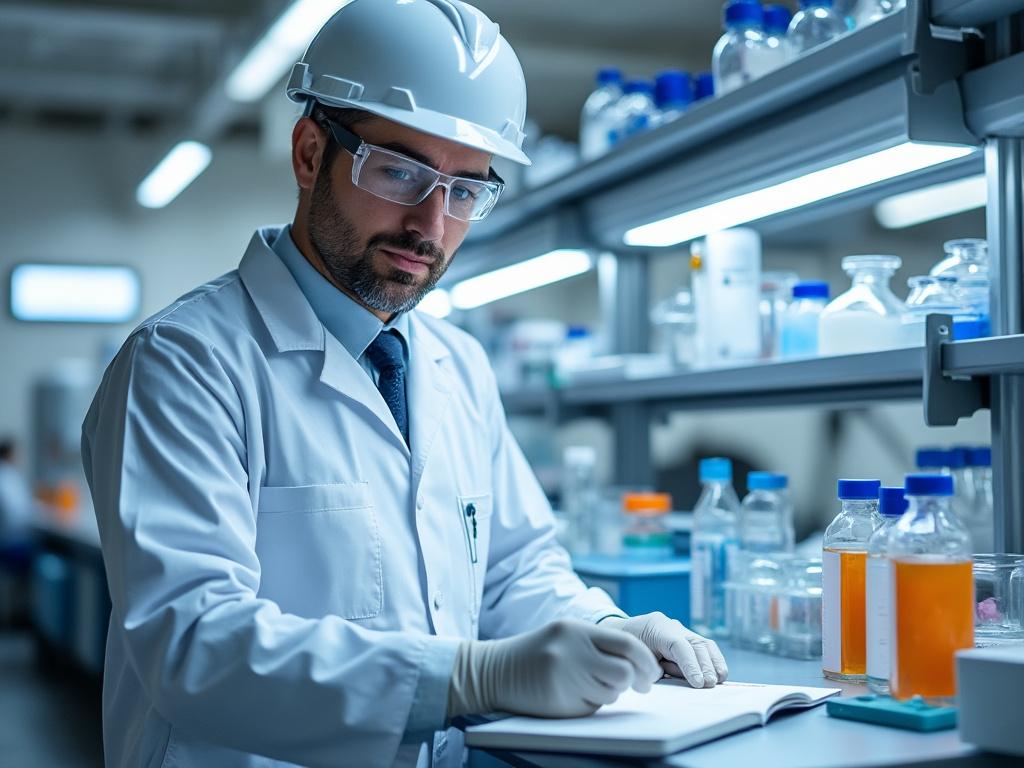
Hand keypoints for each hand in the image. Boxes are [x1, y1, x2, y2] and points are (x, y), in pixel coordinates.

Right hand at [447, 619, 661, 717]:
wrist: (495, 671)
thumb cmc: (537, 653)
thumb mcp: (566, 635)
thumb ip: (598, 643)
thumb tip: (641, 664)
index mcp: (576, 630)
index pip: (627, 645)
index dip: (646, 661)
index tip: (652, 672)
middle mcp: (572, 652)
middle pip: (624, 672)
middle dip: (636, 682)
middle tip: (639, 685)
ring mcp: (565, 678)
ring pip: (611, 693)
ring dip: (610, 692)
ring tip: (590, 684)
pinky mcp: (559, 702)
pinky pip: (592, 707)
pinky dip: (591, 703)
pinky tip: (572, 694)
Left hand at [600, 613, 727, 688]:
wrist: (622, 632)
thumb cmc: (626, 649)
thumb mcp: (633, 658)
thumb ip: (651, 668)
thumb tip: (670, 678)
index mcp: (655, 628)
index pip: (678, 645)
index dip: (690, 664)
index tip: (698, 683)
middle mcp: (671, 626)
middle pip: (695, 644)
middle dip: (704, 665)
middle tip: (709, 684)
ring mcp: (681, 630)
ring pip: (703, 644)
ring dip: (713, 663)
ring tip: (718, 680)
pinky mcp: (686, 638)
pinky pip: (704, 647)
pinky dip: (713, 660)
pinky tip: (719, 674)